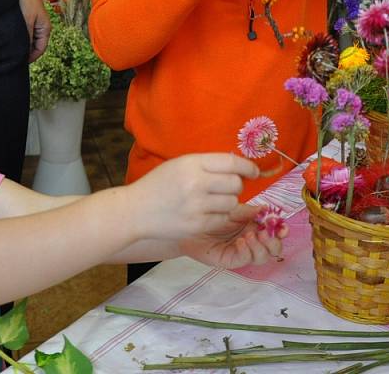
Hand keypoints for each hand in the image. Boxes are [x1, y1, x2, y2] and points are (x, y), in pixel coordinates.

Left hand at [15, 0, 50, 61]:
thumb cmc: (27, 1)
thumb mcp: (27, 22)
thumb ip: (26, 38)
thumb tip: (23, 52)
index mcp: (45, 29)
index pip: (40, 50)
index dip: (31, 58)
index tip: (20, 62)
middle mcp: (41, 28)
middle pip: (35, 45)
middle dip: (26, 52)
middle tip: (14, 57)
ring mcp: (34, 23)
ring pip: (28, 39)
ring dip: (21, 44)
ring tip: (10, 49)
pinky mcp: (27, 19)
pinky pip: (24, 32)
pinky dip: (18, 36)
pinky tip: (10, 38)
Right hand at [129, 153, 260, 240]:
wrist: (135, 210)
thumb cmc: (158, 184)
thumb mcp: (179, 164)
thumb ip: (206, 164)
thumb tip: (238, 167)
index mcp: (191, 163)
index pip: (231, 162)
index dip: (248, 167)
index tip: (253, 172)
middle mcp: (195, 183)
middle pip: (236, 184)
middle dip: (235, 186)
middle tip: (223, 188)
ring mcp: (196, 206)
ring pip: (232, 203)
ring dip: (227, 203)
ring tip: (211, 201)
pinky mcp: (196, 225)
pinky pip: (223, 220)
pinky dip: (219, 217)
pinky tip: (205, 213)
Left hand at [178, 204, 286, 268]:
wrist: (190, 224)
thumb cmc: (211, 215)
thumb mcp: (232, 210)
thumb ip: (249, 211)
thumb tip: (266, 209)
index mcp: (255, 227)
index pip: (274, 232)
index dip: (281, 230)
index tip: (283, 226)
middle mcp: (252, 241)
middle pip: (273, 248)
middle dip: (274, 242)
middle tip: (267, 233)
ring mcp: (243, 252)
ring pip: (262, 257)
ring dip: (261, 246)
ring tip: (250, 235)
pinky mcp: (231, 260)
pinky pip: (245, 259)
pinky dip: (247, 251)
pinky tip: (241, 241)